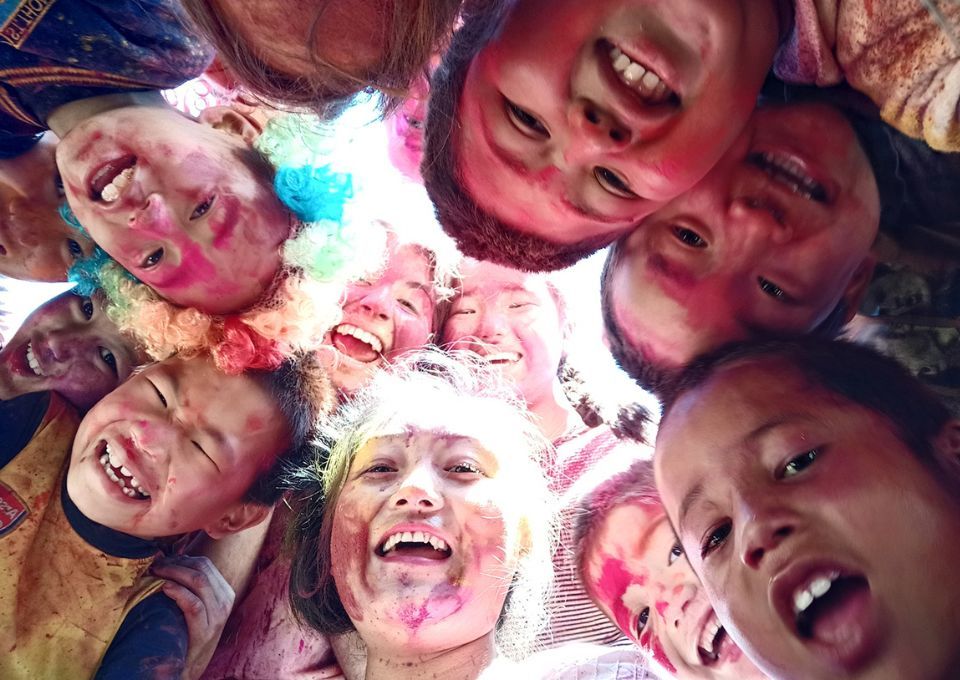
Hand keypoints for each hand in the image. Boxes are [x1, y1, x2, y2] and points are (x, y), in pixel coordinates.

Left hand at [151, 555, 234, 679]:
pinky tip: (164, 588)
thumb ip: (192, 588)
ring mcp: (218, 616)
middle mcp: (225, 601)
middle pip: (202, 568)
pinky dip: (178, 592)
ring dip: (173, 573)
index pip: (205, 564)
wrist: (190, 668)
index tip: (161, 561)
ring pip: (198, 581)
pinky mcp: (206, 630)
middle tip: (155, 566)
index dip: (181, 558)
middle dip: (175, 563)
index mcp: (224, 592)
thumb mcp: (199, 608)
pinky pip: (193, 603)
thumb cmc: (188, 635)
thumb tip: (171, 561)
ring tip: (156, 574)